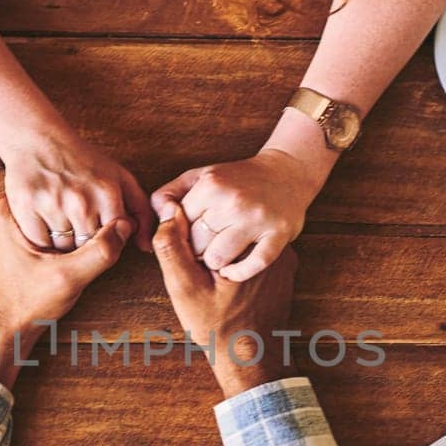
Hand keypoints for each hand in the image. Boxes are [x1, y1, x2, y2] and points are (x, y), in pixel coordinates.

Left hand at [0, 196, 131, 387]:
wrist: (9, 323)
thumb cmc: (27, 302)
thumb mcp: (67, 278)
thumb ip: (98, 253)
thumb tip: (127, 226)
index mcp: (13, 208)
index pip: (66, 191)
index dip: (95, 205)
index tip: (114, 221)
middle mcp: (17, 206)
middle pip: (69, 198)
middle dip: (93, 215)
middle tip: (105, 235)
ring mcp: (26, 218)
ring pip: (70, 210)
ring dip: (89, 225)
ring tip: (96, 244)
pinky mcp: (36, 231)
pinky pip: (67, 223)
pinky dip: (81, 233)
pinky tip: (88, 249)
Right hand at [3, 128, 153, 254]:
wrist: (38, 139)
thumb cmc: (83, 162)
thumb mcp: (120, 179)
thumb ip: (141, 212)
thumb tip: (147, 246)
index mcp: (107, 193)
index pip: (113, 242)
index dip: (104, 241)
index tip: (97, 229)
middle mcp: (81, 201)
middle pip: (87, 248)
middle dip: (84, 243)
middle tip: (76, 225)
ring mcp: (52, 204)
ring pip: (63, 249)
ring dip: (62, 242)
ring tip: (60, 221)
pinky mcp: (26, 207)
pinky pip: (39, 242)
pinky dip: (41, 238)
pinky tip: (44, 222)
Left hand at [149, 148, 318, 281]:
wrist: (287, 174)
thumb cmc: (236, 180)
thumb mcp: (200, 177)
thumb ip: (169, 195)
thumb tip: (159, 216)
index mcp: (212, 185)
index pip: (178, 225)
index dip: (181, 234)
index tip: (192, 234)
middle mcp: (233, 201)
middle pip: (195, 244)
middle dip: (197, 249)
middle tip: (208, 244)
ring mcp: (257, 219)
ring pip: (216, 258)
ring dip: (216, 262)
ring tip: (221, 253)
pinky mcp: (278, 235)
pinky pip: (252, 265)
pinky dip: (239, 272)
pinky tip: (233, 269)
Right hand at [152, 200, 296, 397]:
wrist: (252, 357)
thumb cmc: (217, 326)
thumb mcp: (184, 287)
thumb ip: (172, 246)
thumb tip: (167, 209)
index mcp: (246, 242)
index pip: (210, 216)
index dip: (191, 235)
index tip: (190, 263)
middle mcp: (271, 243)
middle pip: (230, 225)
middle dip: (210, 242)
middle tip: (203, 275)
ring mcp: (283, 255)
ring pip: (243, 237)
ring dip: (225, 249)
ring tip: (216, 281)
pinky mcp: (286, 268)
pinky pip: (256, 251)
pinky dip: (241, 260)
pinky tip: (231, 284)